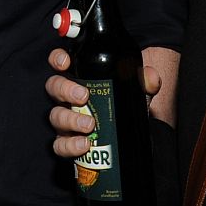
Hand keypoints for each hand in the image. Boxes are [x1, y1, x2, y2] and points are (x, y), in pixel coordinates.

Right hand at [45, 47, 162, 158]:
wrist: (127, 140)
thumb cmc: (123, 106)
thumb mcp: (136, 92)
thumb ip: (144, 82)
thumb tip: (151, 78)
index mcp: (79, 78)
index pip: (61, 63)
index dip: (58, 59)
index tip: (66, 63)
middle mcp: (67, 98)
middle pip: (54, 87)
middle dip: (65, 90)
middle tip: (84, 96)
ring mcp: (65, 120)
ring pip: (56, 116)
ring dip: (71, 119)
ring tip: (90, 125)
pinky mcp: (67, 143)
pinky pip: (60, 145)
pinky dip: (70, 145)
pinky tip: (84, 145)